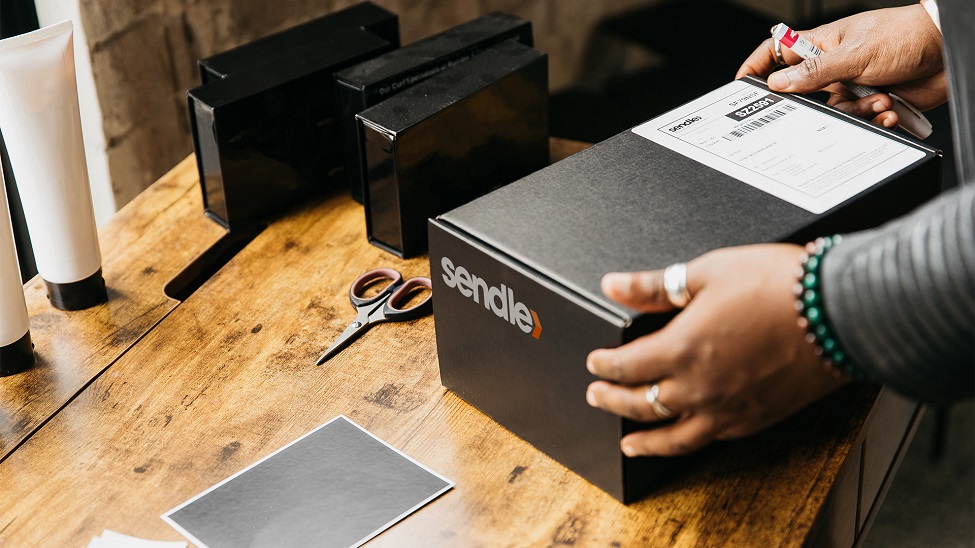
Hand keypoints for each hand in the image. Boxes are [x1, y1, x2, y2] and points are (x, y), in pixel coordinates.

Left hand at [585, 244, 848, 456]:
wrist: (840, 312)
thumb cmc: (779, 287)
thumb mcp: (707, 273)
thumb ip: (655, 286)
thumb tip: (615, 285)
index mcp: (682, 349)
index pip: (626, 366)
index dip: (604, 366)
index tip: (595, 364)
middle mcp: (700, 387)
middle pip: (642, 404)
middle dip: (613, 400)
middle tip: (597, 396)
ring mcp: (729, 409)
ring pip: (674, 437)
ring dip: (645, 441)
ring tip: (629, 445)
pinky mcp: (756, 418)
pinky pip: (712, 440)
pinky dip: (688, 443)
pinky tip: (685, 439)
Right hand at [736, 5, 945, 127]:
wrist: (950, 50)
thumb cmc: (906, 36)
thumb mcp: (854, 54)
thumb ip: (814, 73)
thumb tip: (777, 84)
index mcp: (822, 45)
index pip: (776, 53)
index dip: (756, 69)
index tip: (741, 88)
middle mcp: (834, 67)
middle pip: (802, 94)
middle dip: (813, 106)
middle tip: (823, 106)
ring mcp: (853, 85)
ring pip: (834, 113)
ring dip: (857, 111)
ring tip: (878, 99)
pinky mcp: (872, 103)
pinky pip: (859, 122)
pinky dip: (874, 119)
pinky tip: (889, 107)